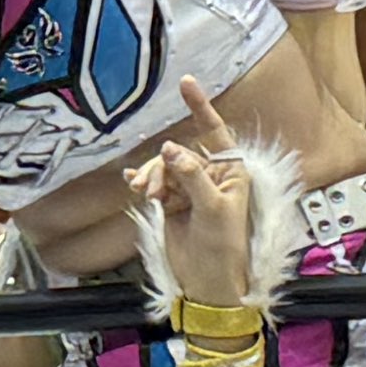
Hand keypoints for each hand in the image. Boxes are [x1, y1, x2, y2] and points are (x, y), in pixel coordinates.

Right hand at [124, 78, 254, 305]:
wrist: (206, 284)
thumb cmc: (223, 249)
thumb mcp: (212, 209)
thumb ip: (191, 176)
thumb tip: (171, 148)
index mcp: (232, 172)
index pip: (215, 132)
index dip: (200, 107)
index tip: (186, 82)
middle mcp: (211, 176)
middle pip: (179, 152)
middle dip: (163, 165)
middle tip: (154, 188)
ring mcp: (190, 189)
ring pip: (163, 167)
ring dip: (152, 177)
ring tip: (147, 195)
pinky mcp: (172, 203)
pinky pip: (154, 182)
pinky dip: (144, 181)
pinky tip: (134, 184)